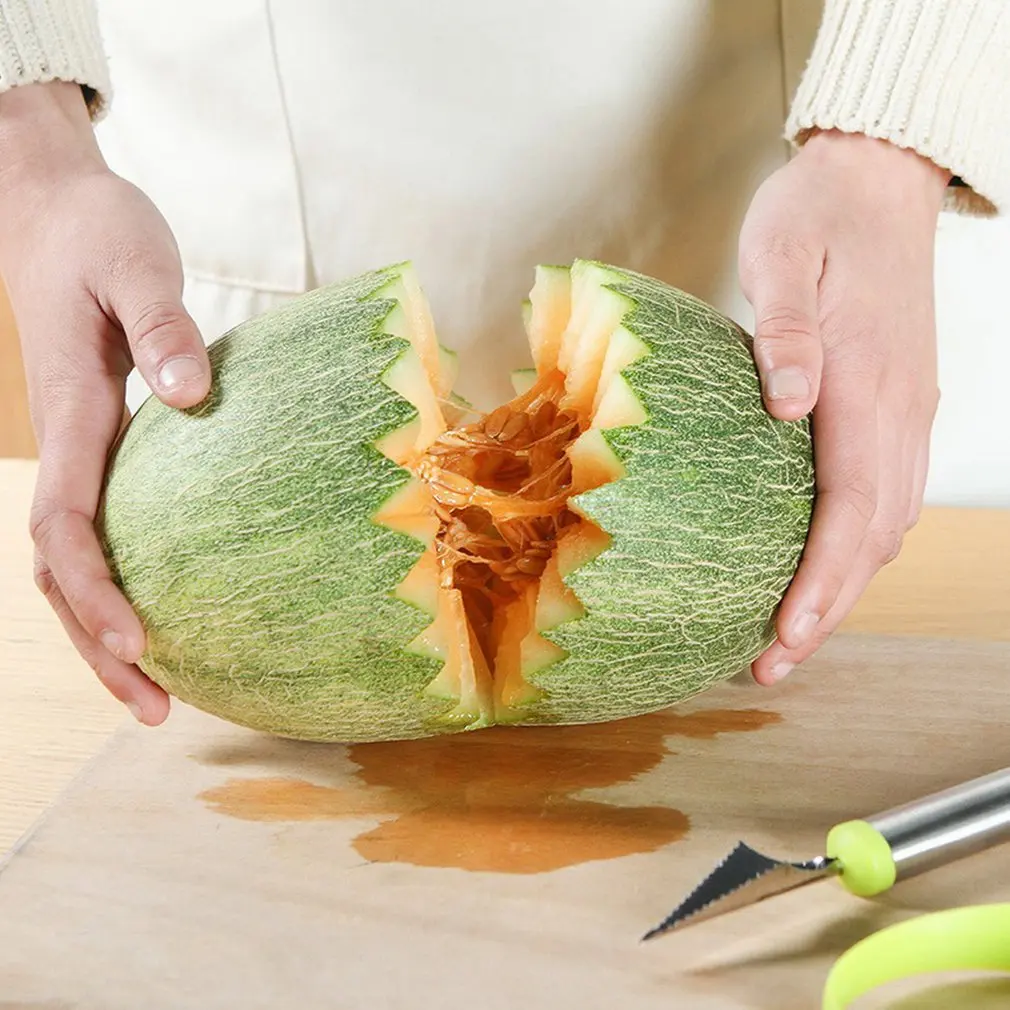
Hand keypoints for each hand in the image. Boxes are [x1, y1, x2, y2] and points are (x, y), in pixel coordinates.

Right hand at [0, 83, 211, 724]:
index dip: (94, 590)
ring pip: (74, 560)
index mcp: (74, 413)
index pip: (66, 525)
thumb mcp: (134, 262)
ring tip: (159, 690)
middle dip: (99, 643)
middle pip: (61, 570)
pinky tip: (168, 609)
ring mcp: (81, 450)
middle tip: (154, 710)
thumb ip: (160, 324)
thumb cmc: (97, 234)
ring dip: (105, 628)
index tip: (137, 643)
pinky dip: (121, 581)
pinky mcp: (104, 445)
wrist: (56, 212)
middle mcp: (68, 445)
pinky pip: (101, 528)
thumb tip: (190, 395)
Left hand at [738, 129, 949, 684]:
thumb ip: (787, 333)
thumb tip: (788, 407)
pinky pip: (884, 495)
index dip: (819, 583)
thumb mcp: (784, 256)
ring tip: (789, 634)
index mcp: (866, 386)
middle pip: (871, 538)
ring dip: (841, 586)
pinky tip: (820, 564)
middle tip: (769, 666)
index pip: (848, 509)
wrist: (878, 179)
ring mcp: (906, 411)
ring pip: (884, 525)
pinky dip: (855, 545)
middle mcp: (899, 411)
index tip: (783, 638)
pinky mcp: (898, 405)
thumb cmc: (817, 215)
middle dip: (825, 610)